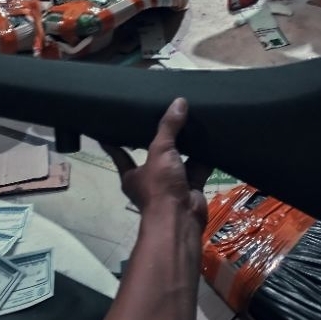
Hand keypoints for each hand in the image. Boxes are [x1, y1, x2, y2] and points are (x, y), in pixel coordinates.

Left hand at [100, 98, 211, 229]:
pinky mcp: (191, 186)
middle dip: (160, 138)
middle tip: (164, 115)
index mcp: (131, 175)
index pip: (119, 153)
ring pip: (178, 159)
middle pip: (154, 153)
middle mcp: (150, 179)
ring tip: (190, 119)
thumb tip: (179, 102)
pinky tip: (210, 136)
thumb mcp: (160, 151)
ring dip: (185, 144)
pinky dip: (204, 155)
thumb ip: (169, 127)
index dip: (115, 140)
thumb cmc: (159, 186)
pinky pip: (198, 166)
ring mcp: (171, 184)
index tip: (110, 126)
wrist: (181, 217)